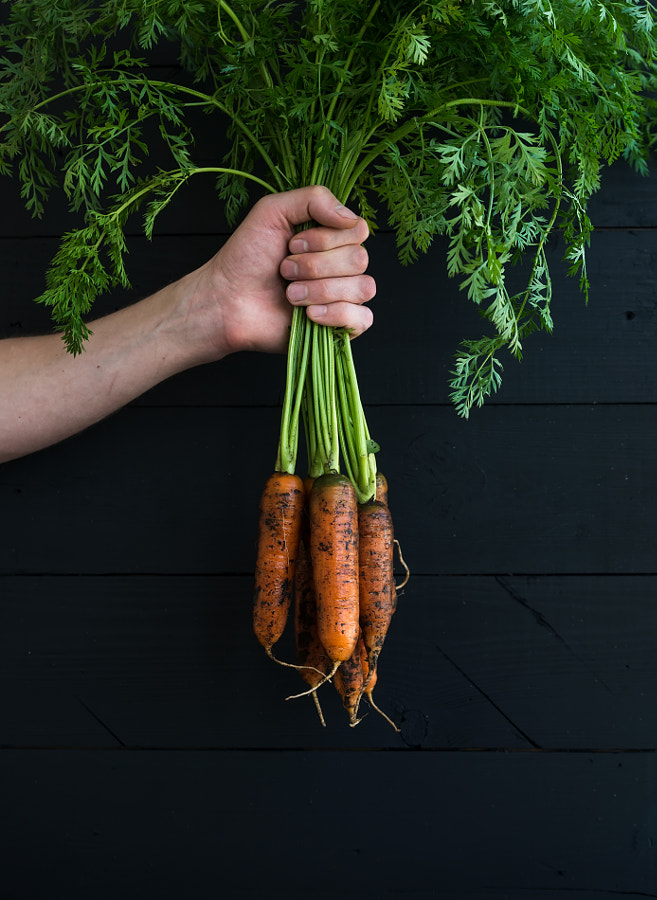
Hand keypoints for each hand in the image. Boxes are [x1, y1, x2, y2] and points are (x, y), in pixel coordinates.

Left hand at [186, 185, 375, 358]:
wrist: (228, 300)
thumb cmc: (245, 258)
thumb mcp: (273, 211)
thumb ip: (314, 199)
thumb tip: (350, 217)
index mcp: (331, 238)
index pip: (358, 230)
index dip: (326, 239)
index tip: (292, 245)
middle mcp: (341, 266)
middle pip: (359, 259)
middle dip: (316, 266)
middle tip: (284, 271)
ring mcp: (343, 297)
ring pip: (362, 288)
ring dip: (320, 290)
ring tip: (290, 294)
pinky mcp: (340, 327)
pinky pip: (363, 318)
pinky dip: (336, 314)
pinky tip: (309, 314)